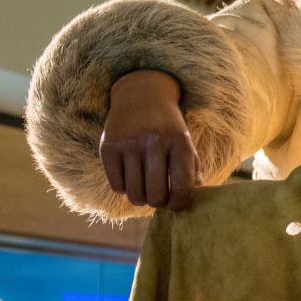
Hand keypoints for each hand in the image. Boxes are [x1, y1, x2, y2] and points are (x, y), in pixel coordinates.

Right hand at [100, 70, 199, 210]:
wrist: (141, 95)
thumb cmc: (167, 126)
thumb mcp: (185, 141)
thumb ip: (192, 170)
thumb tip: (190, 199)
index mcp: (179, 141)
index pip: (182, 188)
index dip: (180, 204)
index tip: (176, 205)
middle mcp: (154, 141)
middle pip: (156, 196)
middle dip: (158, 202)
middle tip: (159, 196)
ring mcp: (129, 144)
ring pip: (134, 194)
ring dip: (141, 197)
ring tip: (145, 188)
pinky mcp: (108, 147)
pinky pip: (117, 186)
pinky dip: (124, 187)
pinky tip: (130, 175)